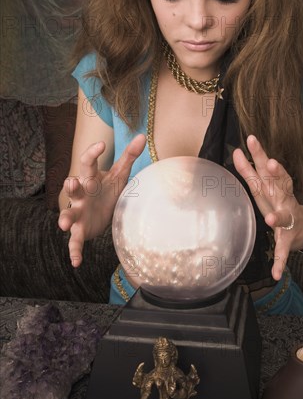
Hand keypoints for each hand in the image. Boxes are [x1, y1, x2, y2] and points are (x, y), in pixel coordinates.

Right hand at [58, 133, 145, 266]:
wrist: (103, 212)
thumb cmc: (108, 189)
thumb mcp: (120, 173)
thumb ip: (129, 155)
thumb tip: (142, 135)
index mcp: (91, 178)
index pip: (88, 163)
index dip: (93, 153)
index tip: (102, 145)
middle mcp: (81, 194)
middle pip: (73, 188)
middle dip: (71, 186)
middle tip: (71, 182)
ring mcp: (79, 213)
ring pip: (69, 214)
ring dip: (64, 218)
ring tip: (63, 224)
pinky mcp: (81, 230)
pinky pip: (75, 241)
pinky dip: (74, 251)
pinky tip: (76, 262)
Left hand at [233, 135, 302, 280]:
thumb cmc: (280, 203)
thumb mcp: (264, 186)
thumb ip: (249, 169)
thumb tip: (236, 150)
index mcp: (274, 188)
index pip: (266, 168)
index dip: (259, 154)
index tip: (251, 139)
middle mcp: (283, 200)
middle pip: (280, 186)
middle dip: (276, 175)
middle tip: (271, 163)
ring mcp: (288, 219)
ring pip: (284, 216)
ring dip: (278, 217)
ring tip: (271, 219)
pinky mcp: (289, 239)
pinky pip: (283, 251)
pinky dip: (279, 261)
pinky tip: (275, 273)